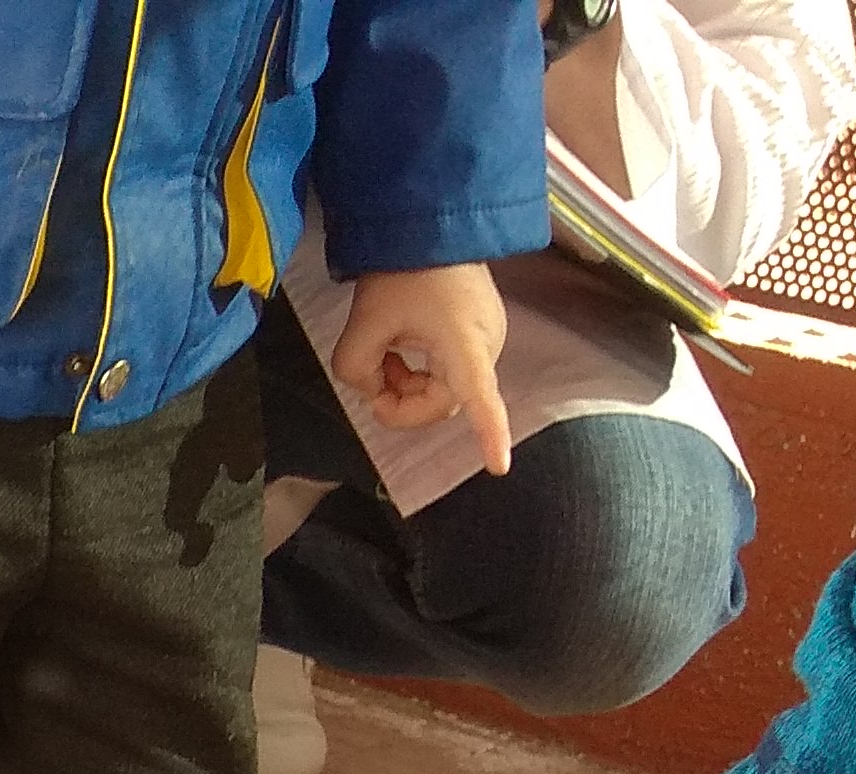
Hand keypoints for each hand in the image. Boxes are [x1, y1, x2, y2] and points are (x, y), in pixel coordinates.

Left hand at [333, 263, 513, 477]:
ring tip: (384, 356)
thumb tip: (374, 391)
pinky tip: (399, 349)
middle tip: (372, 384)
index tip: (499, 466)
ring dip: (408, 385)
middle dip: (403, 403)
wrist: (430, 225)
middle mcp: (486, 345)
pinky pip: (449, 371)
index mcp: (465, 344)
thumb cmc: (403, 272)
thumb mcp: (362, 326)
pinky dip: (419, 371)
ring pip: (443, 390)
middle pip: (442, 403)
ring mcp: (487, 338)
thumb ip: (357, 372)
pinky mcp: (480, 332)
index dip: (489, 434)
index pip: (480, 398)